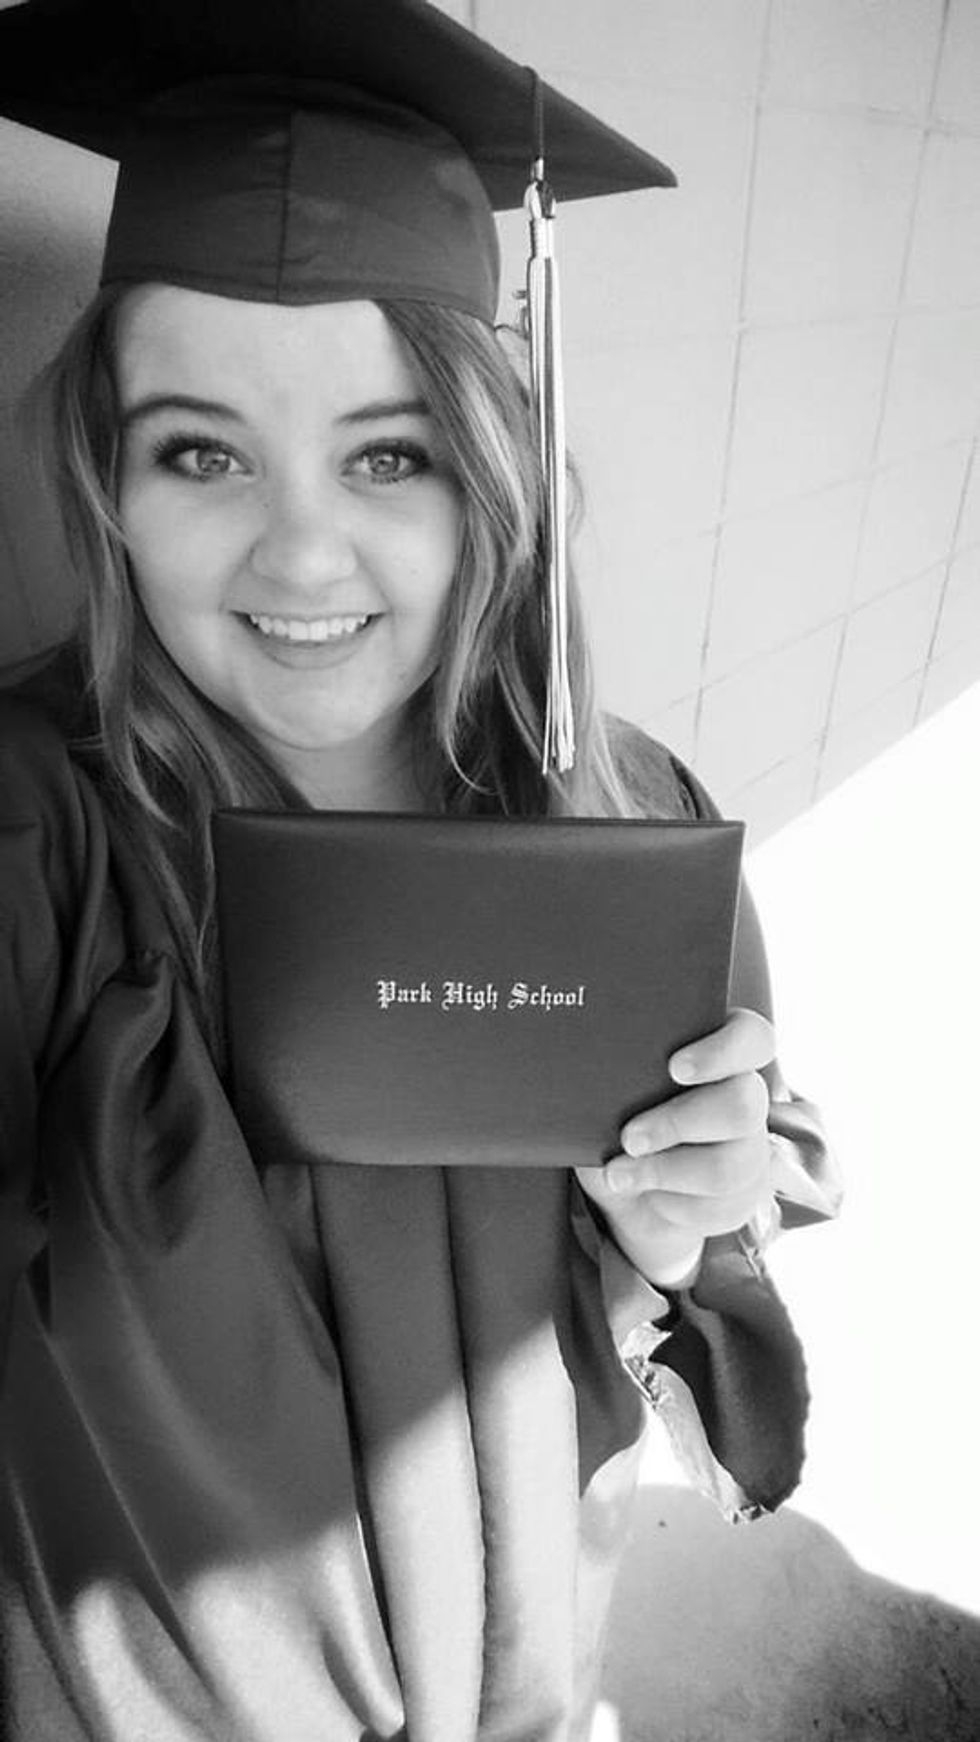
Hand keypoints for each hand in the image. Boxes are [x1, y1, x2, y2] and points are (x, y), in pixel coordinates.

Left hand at [575, 1007, 776, 1288]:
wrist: (624, 1185)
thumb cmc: (617, 1118)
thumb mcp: (609, 1091)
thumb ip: (616, 1070)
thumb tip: (591, 1059)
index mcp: (722, 1054)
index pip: (751, 1037)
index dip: (722, 1051)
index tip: (675, 1068)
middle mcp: (747, 1097)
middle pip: (743, 1105)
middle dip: (678, 1123)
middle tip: (628, 1137)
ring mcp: (751, 1148)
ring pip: (728, 1165)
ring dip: (665, 1172)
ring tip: (618, 1173)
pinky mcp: (745, 1195)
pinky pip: (718, 1207)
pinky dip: (671, 1205)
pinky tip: (646, 1194)